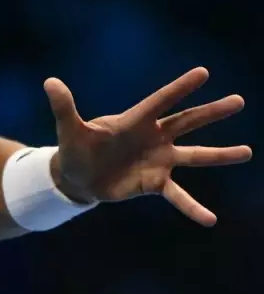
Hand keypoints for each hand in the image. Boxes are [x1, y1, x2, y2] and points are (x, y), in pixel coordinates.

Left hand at [45, 67, 251, 225]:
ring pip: (194, 156)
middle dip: (211, 112)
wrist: (78, 176)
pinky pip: (178, 196)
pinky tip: (211, 219)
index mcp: (133, 121)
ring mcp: (157, 160)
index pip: (160, 102)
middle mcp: (152, 137)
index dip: (179, 88)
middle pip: (186, 122)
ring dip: (219, 155)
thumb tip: (49, 82)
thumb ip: (64, 106)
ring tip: (247, 152)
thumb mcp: (69, 128)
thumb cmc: (76, 147)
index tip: (203, 73)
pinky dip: (192, 207)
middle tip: (239, 101)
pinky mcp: (154, 183)